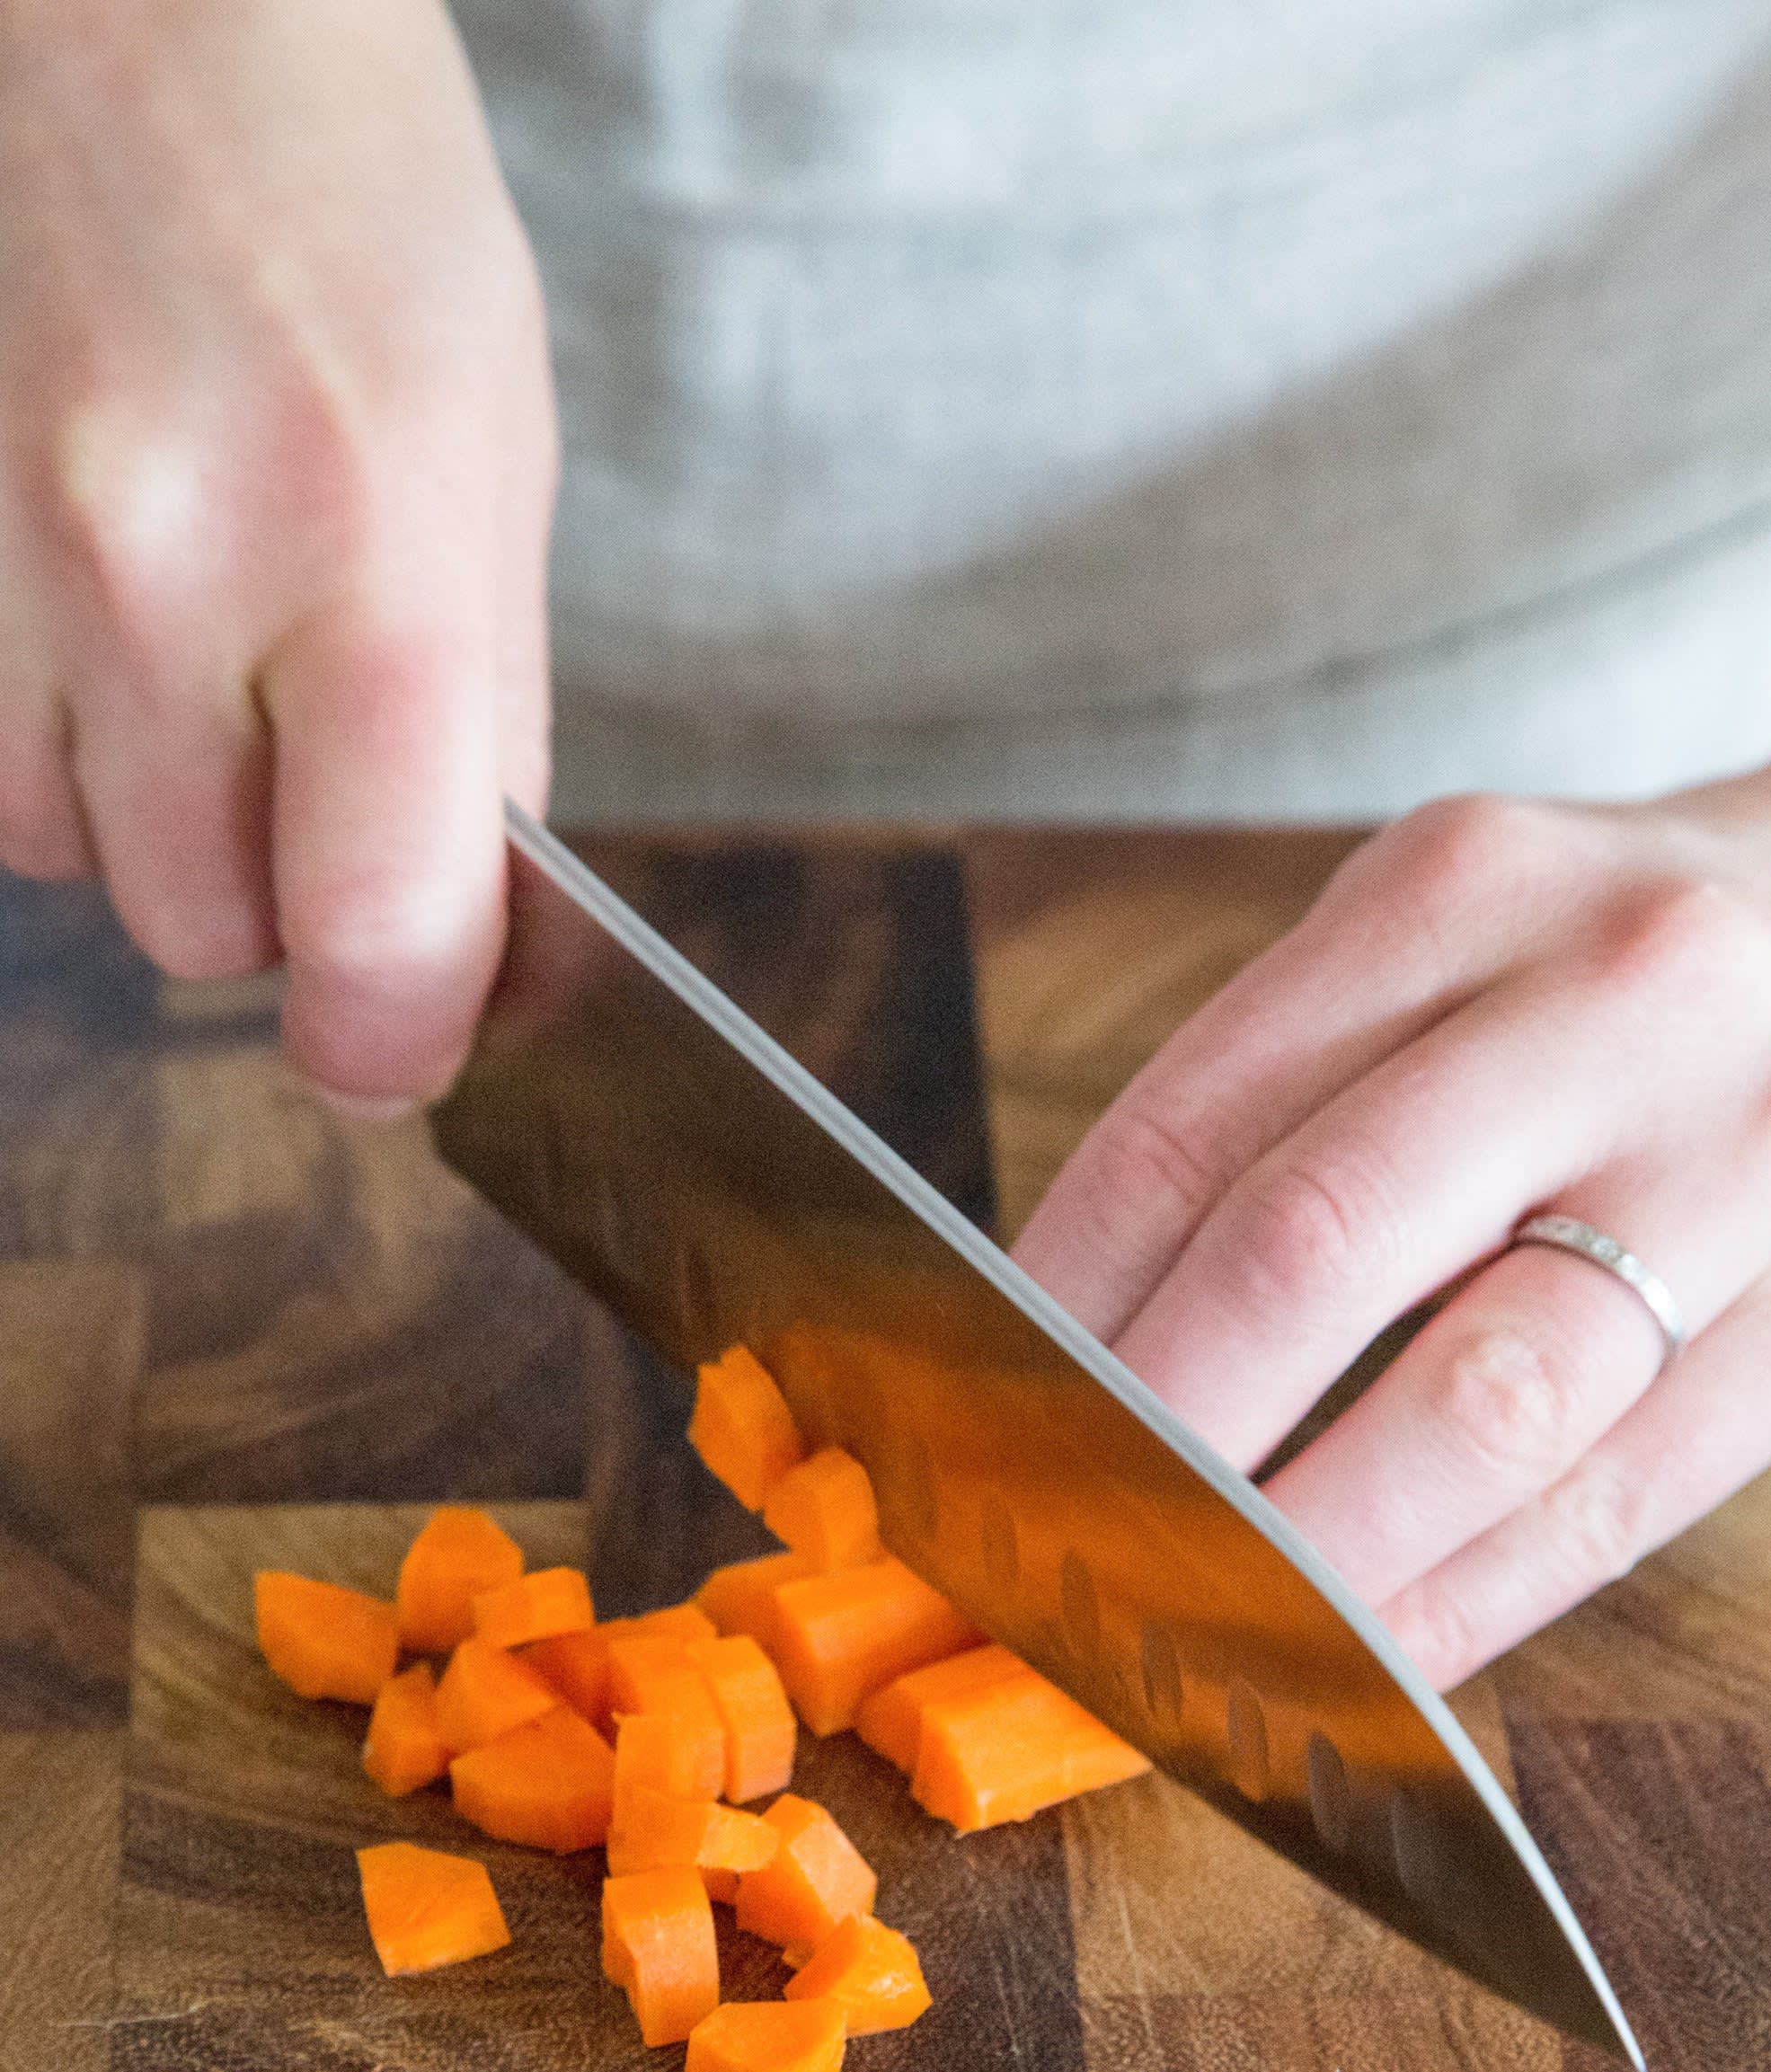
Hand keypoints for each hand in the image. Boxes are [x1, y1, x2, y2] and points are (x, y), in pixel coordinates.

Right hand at [0, 0, 555, 1103]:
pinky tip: (104, 621)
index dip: (397, 1040)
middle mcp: (160, 573)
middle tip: (318, 765)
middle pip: (209, 931)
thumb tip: (471, 944)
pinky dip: (59, 749)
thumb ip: (486, 718)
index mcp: (373, 548)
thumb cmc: (348, 208)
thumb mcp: (496, 455)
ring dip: (159, 818)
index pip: (378, 926)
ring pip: (79, 867)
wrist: (125, 5)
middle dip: (282, 898)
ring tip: (204, 647)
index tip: (406, 1053)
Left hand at [1014, 700, 1770, 1686]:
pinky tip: (1362, 1666)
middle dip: (1148, 1437)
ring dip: (1302, 1550)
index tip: (961, 1432)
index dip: (1052, 1308)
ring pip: (1481, 1398)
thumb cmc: (1643, 971)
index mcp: (1460, 889)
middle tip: (1039, 1555)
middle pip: (1314, 1245)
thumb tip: (1071, 1343)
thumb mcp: (1462, 941)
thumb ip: (1289, 1101)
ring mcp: (1748, 1158)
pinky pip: (1616, 1499)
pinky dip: (1466, 1601)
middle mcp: (1610, 1000)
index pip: (1194, 1125)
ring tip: (1179, 1635)